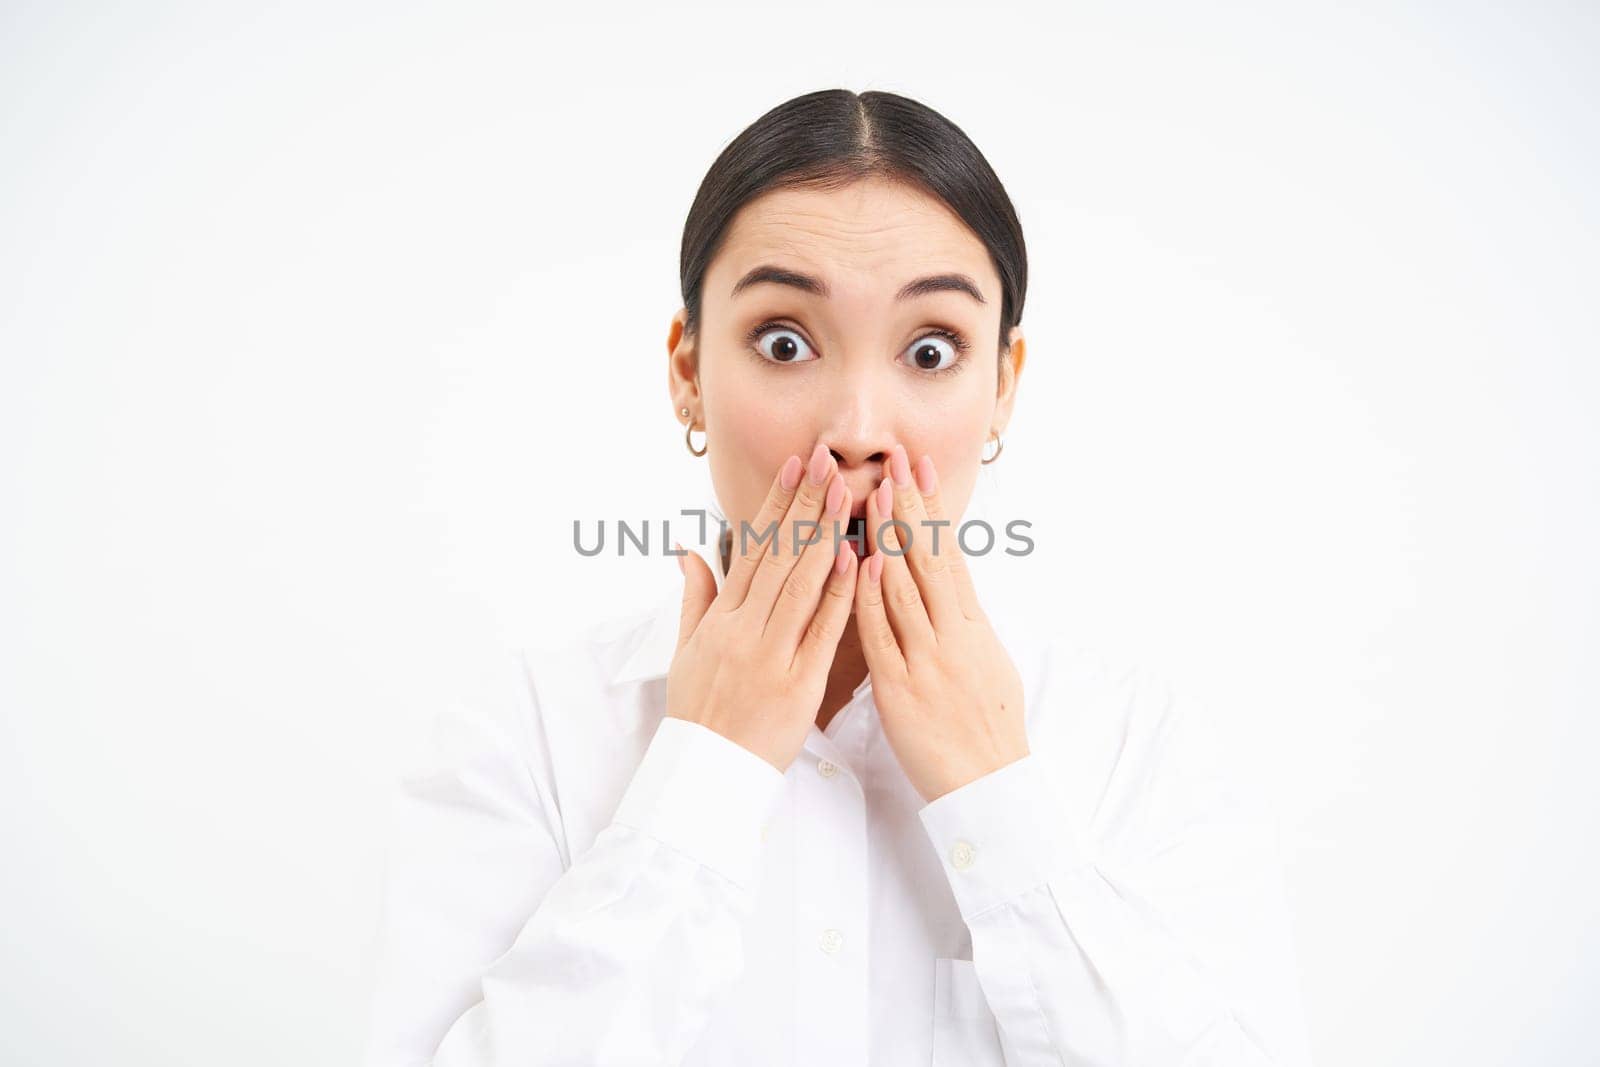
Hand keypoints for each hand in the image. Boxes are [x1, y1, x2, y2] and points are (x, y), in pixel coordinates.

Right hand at [668, 443, 857, 772]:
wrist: (706, 772)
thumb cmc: (699, 712)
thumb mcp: (686, 649)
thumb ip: (695, 597)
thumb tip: (689, 551)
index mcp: (721, 618)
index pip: (753, 549)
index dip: (775, 505)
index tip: (794, 466)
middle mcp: (744, 628)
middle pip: (780, 556)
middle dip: (805, 504)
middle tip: (827, 461)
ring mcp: (772, 653)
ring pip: (802, 583)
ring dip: (825, 534)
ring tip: (845, 493)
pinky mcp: (798, 682)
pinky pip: (822, 631)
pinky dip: (841, 593)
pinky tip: (857, 559)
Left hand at [855, 443, 1028, 803]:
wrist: (989, 786)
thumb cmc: (987, 730)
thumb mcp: (987, 666)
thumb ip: (963, 626)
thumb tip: (954, 592)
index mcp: (972, 628)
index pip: (949, 556)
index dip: (931, 512)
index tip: (917, 472)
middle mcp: (954, 636)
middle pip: (929, 560)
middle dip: (909, 508)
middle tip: (893, 462)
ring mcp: (929, 660)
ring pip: (906, 589)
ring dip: (888, 539)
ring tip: (873, 495)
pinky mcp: (904, 689)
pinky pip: (885, 637)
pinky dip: (873, 599)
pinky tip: (862, 565)